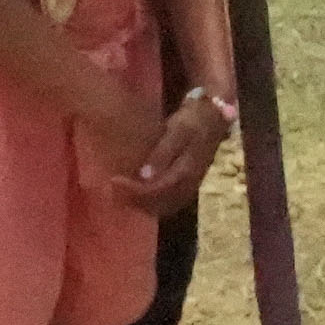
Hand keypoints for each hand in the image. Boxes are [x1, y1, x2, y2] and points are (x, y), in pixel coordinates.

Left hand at [118, 86, 232, 216]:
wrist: (212, 118)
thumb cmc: (193, 121)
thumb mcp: (179, 130)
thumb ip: (163, 153)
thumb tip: (144, 176)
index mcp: (186, 172)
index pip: (156, 190)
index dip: (134, 190)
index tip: (114, 181)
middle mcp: (188, 186)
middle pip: (158, 204)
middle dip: (133, 200)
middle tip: (112, 189)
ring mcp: (188, 188)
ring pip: (162, 207)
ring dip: (140, 204)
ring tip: (120, 194)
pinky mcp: (186, 187)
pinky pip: (166, 202)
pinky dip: (149, 202)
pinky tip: (137, 194)